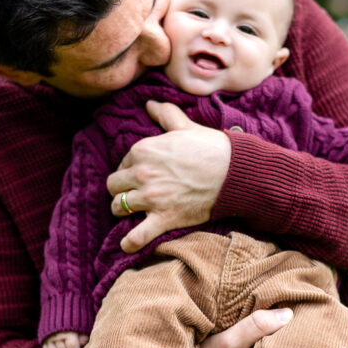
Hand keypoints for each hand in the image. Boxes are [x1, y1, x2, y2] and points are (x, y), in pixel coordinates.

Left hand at [106, 101, 231, 252]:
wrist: (234, 172)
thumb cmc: (211, 147)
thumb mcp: (185, 126)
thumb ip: (165, 114)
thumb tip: (150, 104)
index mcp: (143, 149)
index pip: (121, 163)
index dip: (129, 169)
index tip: (141, 174)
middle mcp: (142, 174)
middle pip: (114, 186)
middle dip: (122, 189)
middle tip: (133, 192)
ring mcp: (152, 198)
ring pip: (118, 207)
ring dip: (123, 210)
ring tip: (131, 212)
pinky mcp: (164, 218)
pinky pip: (136, 235)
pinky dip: (129, 242)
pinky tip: (126, 244)